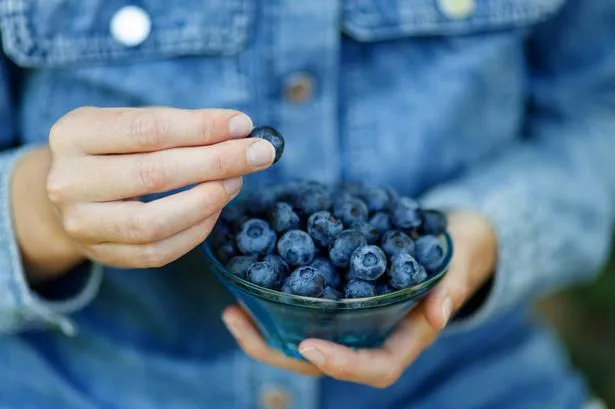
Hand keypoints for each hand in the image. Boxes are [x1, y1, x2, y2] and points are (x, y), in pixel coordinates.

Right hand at [13, 106, 274, 282]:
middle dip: (218, 162)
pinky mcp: (102, 254)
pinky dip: (196, 230)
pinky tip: (216, 208)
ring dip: (208, 200)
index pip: (149, 129)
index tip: (244, 125)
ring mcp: (81, 224)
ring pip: (155, 221)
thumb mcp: (127, 125)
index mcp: (74, 134)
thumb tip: (240, 132)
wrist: (66, 194)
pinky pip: (158, 251)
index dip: (202, 128)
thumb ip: (178, 127)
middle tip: (259, 154)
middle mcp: (69, 181)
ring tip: (236, 181)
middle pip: (156, 174)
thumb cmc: (110, 151)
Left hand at [222, 210, 497, 385]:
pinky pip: (303, 316)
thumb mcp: (458, 264)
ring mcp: (351, 325)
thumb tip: (442, 311)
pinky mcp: (337, 305)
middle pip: (323, 363)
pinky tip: (248, 289)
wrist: (446, 241)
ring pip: (304, 344)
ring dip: (265, 334)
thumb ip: (452, 285)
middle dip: (279, 352)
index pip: (374, 368)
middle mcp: (371, 338)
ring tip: (231, 311)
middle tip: (239, 322)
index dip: (342, 365)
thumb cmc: (455, 253)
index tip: (310, 347)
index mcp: (403, 340)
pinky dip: (274, 308)